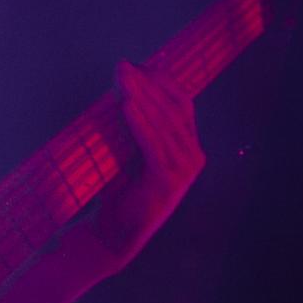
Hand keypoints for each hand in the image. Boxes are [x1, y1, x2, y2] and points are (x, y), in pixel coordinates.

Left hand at [91, 60, 206, 269]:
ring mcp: (184, 171)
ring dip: (141, 98)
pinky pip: (153, 145)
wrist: (110, 237)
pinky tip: (126, 106)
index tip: (136, 64)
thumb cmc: (117, 192)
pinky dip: (139, 123)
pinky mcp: (168, 183)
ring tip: (123, 80)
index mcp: (189, 147)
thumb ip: (135, 126)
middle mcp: (193, 157)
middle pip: (173, 109)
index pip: (181, 104)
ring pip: (164, 124)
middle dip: (147, 84)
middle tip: (123, 66)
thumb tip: (125, 86)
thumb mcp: (129, 152)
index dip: (161, 81)